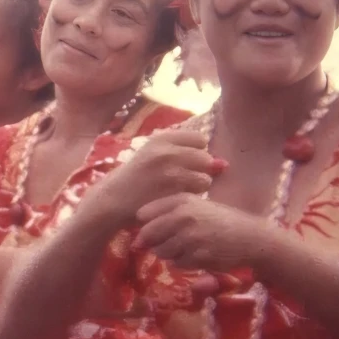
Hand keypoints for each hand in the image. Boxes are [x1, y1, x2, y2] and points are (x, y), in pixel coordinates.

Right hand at [79, 130, 223, 229]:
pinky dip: (192, 197)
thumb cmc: (136, 178)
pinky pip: (198, 192)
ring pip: (205, 177)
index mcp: (161, 138)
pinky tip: (178, 198)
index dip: (196, 152)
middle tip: (183, 180)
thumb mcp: (154, 157)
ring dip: (198, 186)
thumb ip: (188, 156)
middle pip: (205, 157)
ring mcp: (169, 172)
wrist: (113, 200)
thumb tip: (224, 164)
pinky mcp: (172, 192)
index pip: (199, 139)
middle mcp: (166, 152)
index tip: (185, 163)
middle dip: (200, 170)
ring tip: (180, 190)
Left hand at [134, 193, 279, 271]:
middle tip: (173, 241)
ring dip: (169, 254)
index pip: (144, 213)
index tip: (158, 227)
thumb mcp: (195, 207)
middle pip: (148, 234)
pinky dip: (183, 263)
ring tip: (188, 247)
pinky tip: (197, 255)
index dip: (146, 223)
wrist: (250, 237)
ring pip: (160, 251)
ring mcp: (191, 236)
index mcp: (181, 200)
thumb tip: (137, 238)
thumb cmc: (219, 220)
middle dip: (154, 241)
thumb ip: (167, 214)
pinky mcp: (198, 255)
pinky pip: (176, 263)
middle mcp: (184, 216)